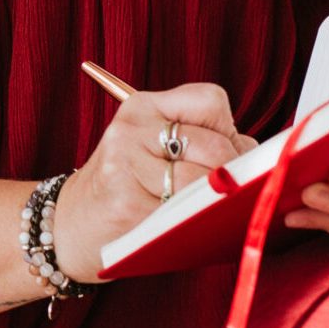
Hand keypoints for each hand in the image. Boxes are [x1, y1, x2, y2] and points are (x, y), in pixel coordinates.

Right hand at [52, 82, 258, 282]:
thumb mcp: (151, 147)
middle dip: (231, 173)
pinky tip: (180, 227)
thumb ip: (200, 139)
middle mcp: (132, 128)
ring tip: (199, 210)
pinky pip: (185, 214)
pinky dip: (195, 224)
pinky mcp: (126, 202)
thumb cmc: (126, 187)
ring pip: (205, 182)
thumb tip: (259, 158)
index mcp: (142, 106)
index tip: (221, 153)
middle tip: (219, 191)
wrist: (69, 226)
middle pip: (215, 146)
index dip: (227, 130)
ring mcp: (126, 164)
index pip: (211, 101)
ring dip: (215, 202)